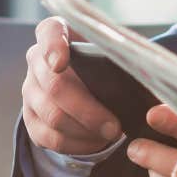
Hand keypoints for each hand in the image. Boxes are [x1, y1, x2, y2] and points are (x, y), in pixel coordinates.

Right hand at [21, 16, 120, 155]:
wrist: (89, 82)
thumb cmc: (105, 62)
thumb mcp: (114, 52)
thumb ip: (124, 56)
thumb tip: (147, 75)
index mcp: (57, 33)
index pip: (49, 32)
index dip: (52, 46)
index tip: (61, 62)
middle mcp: (37, 59)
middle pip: (54, 85)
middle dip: (87, 110)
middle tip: (114, 126)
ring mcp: (30, 90)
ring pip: (53, 116)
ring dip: (85, 130)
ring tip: (112, 135)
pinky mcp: (31, 118)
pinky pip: (49, 137)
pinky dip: (76, 144)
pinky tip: (97, 142)